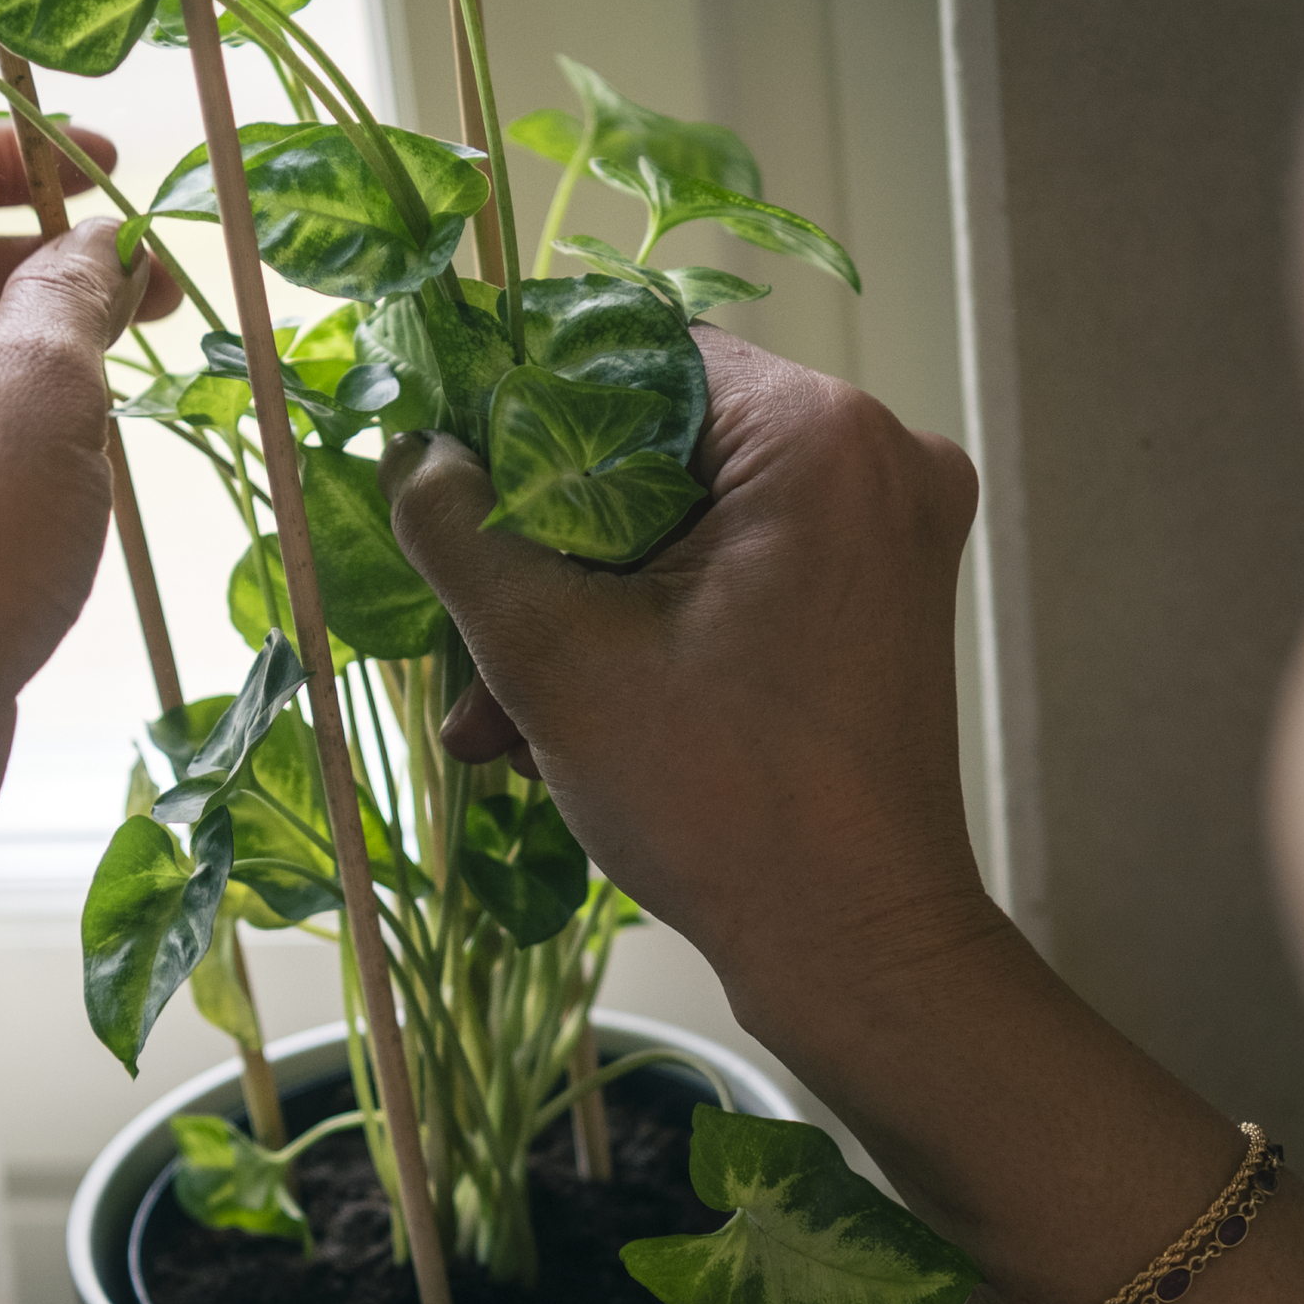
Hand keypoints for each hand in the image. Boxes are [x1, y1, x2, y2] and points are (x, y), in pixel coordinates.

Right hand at [381, 330, 989, 1039]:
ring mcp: (891, 533)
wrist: (857, 949)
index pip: (635, 355)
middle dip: (546, 551)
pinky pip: (734, 574)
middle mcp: (879, 459)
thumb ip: (461, 530)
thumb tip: (412, 449)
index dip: (524, 410)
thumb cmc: (725, 805)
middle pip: (657, 450)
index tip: (446, 475)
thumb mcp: (554, 658)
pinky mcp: (881, 599)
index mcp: (820, 435)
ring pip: (684, 525)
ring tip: (496, 717)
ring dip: (582, 611)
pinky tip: (561, 723)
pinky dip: (650, 632)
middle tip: (466, 633)